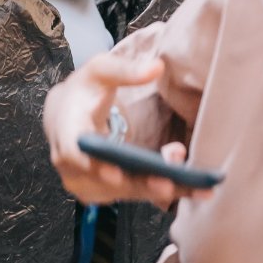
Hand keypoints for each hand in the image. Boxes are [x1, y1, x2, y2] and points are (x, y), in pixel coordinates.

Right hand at [42, 52, 208, 208]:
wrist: (67, 113)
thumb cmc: (85, 90)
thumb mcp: (100, 71)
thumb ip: (126, 70)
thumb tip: (156, 67)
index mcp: (67, 131)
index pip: (74, 153)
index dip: (93, 166)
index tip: (116, 173)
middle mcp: (71, 165)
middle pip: (105, 181)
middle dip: (139, 184)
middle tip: (170, 184)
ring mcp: (85, 183)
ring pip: (123, 193)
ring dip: (158, 189)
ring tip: (195, 185)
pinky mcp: (101, 192)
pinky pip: (131, 195)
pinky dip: (159, 192)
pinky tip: (190, 189)